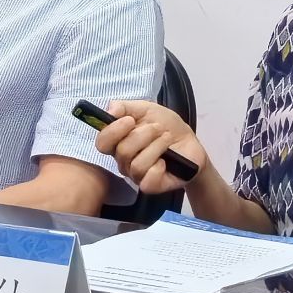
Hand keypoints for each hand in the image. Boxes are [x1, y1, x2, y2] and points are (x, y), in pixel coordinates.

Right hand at [93, 99, 210, 196]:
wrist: (189, 143)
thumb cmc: (166, 126)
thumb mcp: (146, 109)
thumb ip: (125, 106)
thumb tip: (110, 111)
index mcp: (118, 141)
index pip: (102, 142)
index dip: (113, 131)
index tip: (130, 120)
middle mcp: (123, 160)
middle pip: (122, 152)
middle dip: (144, 135)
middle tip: (158, 128)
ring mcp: (136, 175)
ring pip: (137, 164)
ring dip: (156, 147)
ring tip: (166, 140)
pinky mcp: (151, 185)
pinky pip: (147, 180)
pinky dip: (158, 167)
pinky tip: (166, 161)